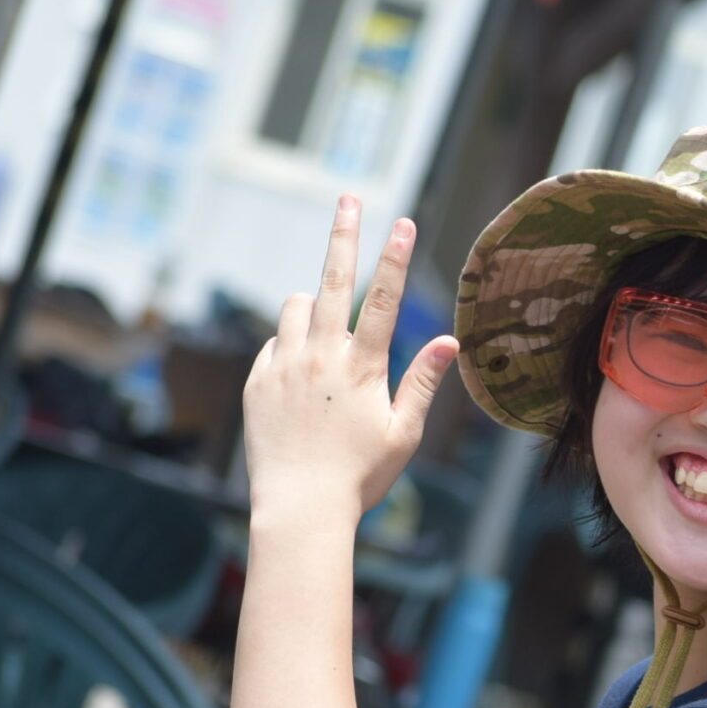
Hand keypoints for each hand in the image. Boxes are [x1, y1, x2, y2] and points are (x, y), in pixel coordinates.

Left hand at [244, 198, 458, 521]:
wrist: (299, 509)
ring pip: (295, 307)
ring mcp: (282, 366)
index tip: (402, 221)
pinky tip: (302, 383)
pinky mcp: (257, 381)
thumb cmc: (359, 476)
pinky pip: (273, 344)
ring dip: (313, 307)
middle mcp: (319, 357)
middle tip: (348, 198)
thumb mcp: (403, 434)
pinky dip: (289, 346)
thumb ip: (423, 382)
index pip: (382, 300)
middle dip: (344, 235)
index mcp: (362, 369)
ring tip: (327, 344)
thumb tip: (449, 341)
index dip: (394, 258)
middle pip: (333, 281)